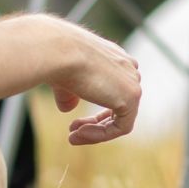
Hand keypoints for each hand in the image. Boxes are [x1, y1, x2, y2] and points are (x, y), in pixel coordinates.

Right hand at [47, 19, 141, 145]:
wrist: (58, 51)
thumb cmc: (56, 58)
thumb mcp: (64, 78)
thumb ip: (71, 93)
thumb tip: (67, 108)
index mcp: (114, 58)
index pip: (114, 90)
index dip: (95, 112)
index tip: (74, 124)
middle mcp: (127, 67)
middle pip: (119, 105)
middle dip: (96, 123)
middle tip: (73, 132)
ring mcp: (132, 81)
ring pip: (121, 118)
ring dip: (96, 132)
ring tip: (73, 136)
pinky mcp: (131, 96)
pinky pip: (121, 127)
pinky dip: (101, 135)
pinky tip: (79, 133)